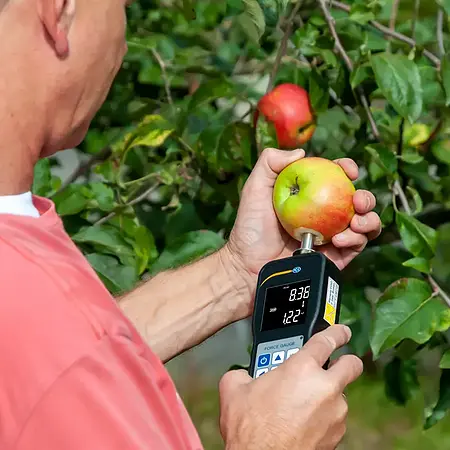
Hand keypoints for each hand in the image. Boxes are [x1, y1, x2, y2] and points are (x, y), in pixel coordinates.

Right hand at [219, 325, 361, 449]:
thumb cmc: (251, 429)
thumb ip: (243, 373)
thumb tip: (243, 375)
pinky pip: (335, 418)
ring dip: (327, 394)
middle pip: (351, 365)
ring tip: (303, 402)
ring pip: (341, 395)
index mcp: (302, 369)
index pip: (327, 340)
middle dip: (346, 360)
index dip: (337, 331)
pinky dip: (323, 416)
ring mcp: (334, 413)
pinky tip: (303, 421)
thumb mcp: (234, 390)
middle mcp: (324, 388)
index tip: (341, 331)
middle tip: (334, 363)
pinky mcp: (336, 435)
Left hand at [224, 148, 380, 312]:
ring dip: (368, 220)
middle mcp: (325, 215)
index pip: (336, 178)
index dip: (347, 169)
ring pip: (365, 224)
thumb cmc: (250, 227)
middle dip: (365, 197)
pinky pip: (356, 246)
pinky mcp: (335, 257)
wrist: (248, 265)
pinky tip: (339, 239)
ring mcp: (332, 236)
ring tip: (354, 223)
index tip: (349, 170)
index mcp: (311, 196)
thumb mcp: (255, 188)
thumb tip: (302, 151)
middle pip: (357, 201)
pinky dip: (356, 240)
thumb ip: (270, 163)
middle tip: (357, 201)